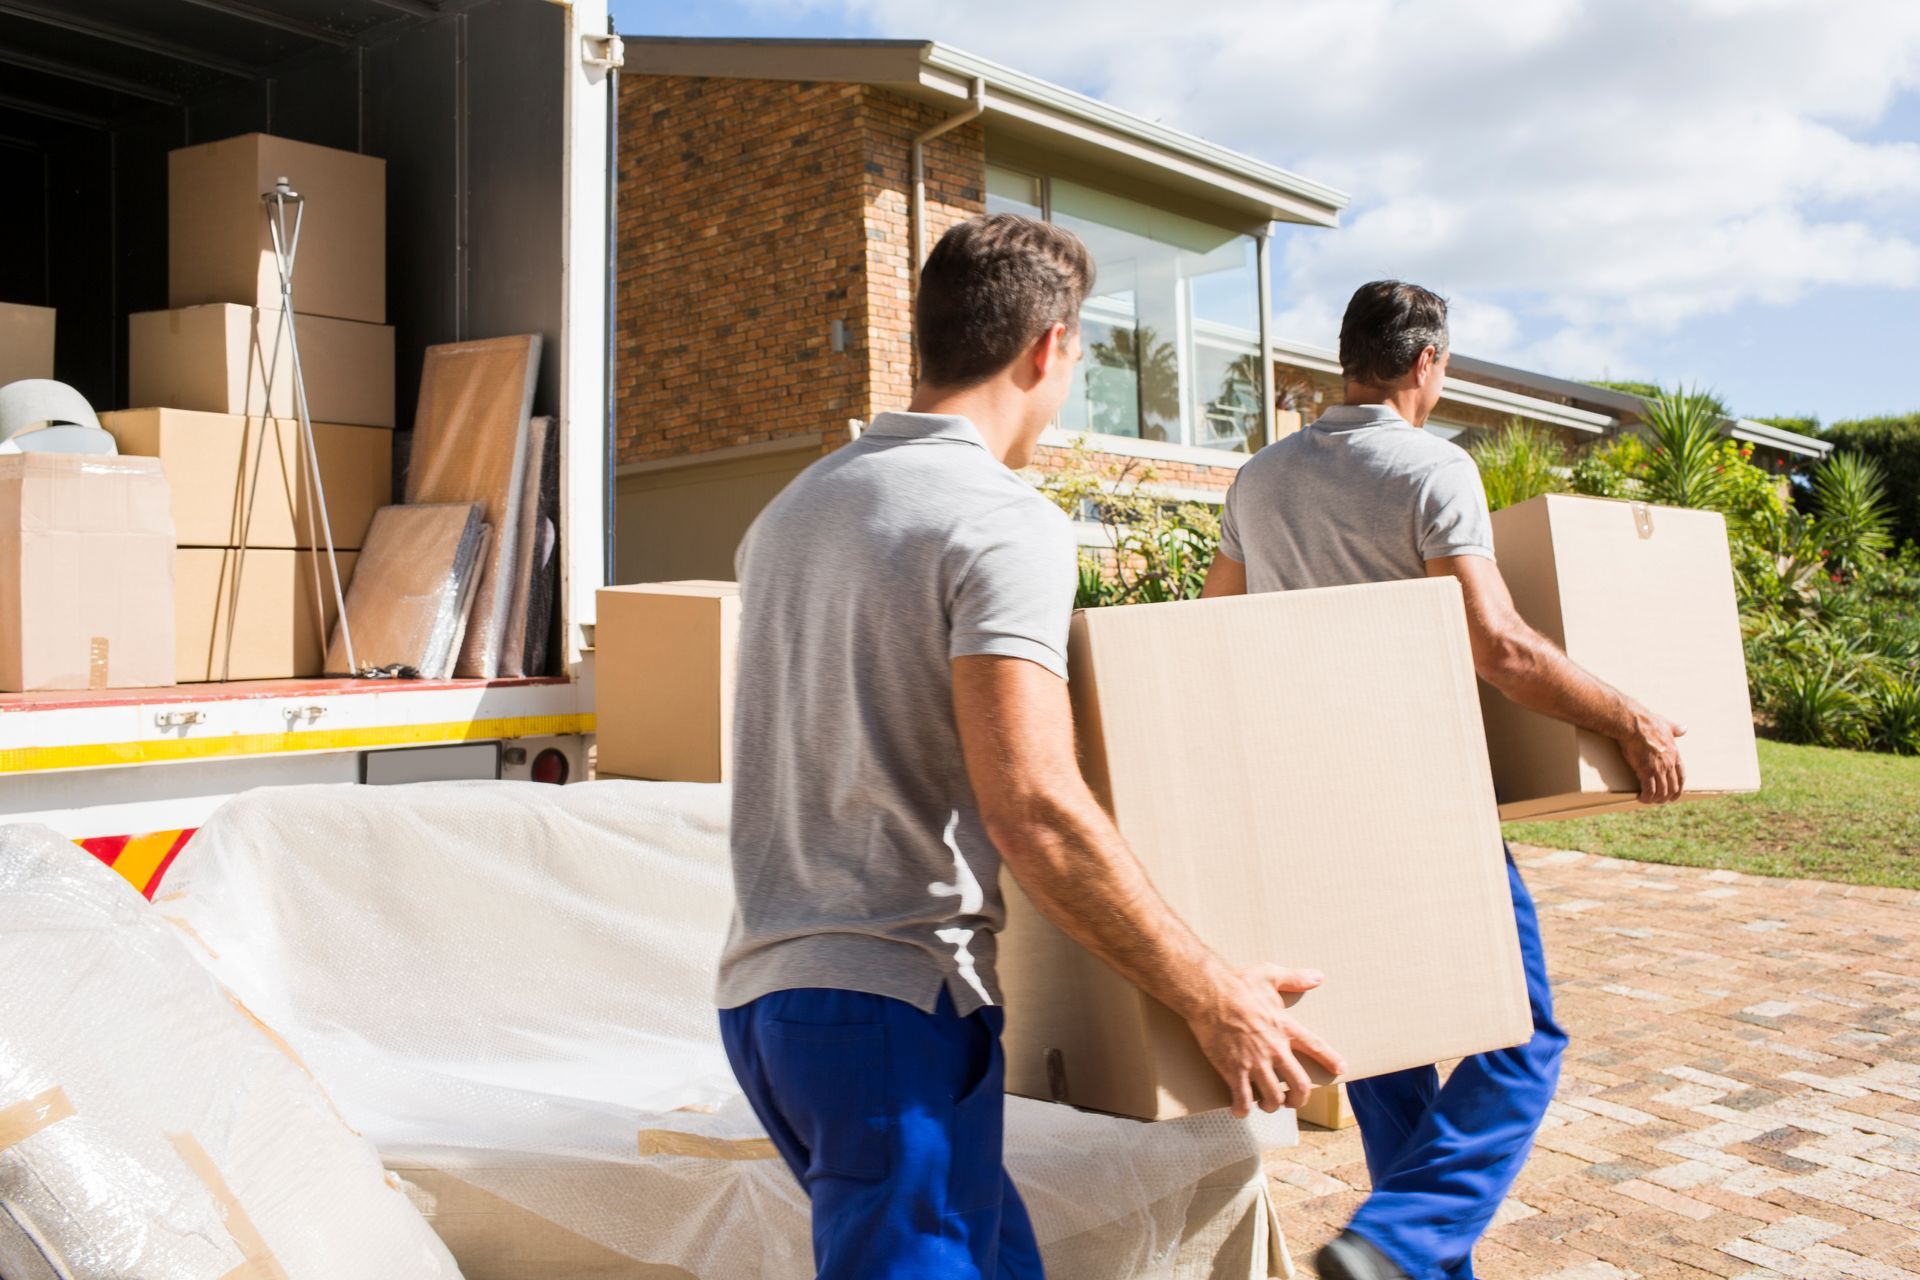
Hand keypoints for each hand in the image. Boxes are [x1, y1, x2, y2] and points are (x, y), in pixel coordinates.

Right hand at [1188, 964, 1347, 1117]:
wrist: (1209, 994)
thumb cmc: (1237, 983)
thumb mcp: (1269, 975)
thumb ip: (1294, 978)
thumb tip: (1317, 976)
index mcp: (1285, 1027)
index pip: (1316, 1047)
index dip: (1330, 1059)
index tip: (1340, 1070)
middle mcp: (1275, 1049)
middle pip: (1299, 1085)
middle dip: (1299, 1099)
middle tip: (1293, 1101)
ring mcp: (1255, 1062)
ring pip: (1273, 1097)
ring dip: (1271, 1105)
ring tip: (1266, 1104)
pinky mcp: (1233, 1070)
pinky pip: (1242, 1098)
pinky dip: (1242, 1108)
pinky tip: (1239, 1109)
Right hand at [1618, 710, 1686, 803]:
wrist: (1635, 724)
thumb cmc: (1648, 723)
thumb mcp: (1666, 724)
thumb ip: (1675, 728)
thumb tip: (1684, 728)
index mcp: (1674, 754)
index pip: (1681, 775)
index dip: (1679, 787)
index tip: (1675, 794)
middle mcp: (1669, 764)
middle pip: (1673, 787)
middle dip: (1667, 796)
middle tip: (1660, 800)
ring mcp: (1658, 768)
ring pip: (1662, 791)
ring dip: (1656, 799)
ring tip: (1648, 800)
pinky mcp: (1645, 771)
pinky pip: (1649, 790)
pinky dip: (1646, 797)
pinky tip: (1640, 798)